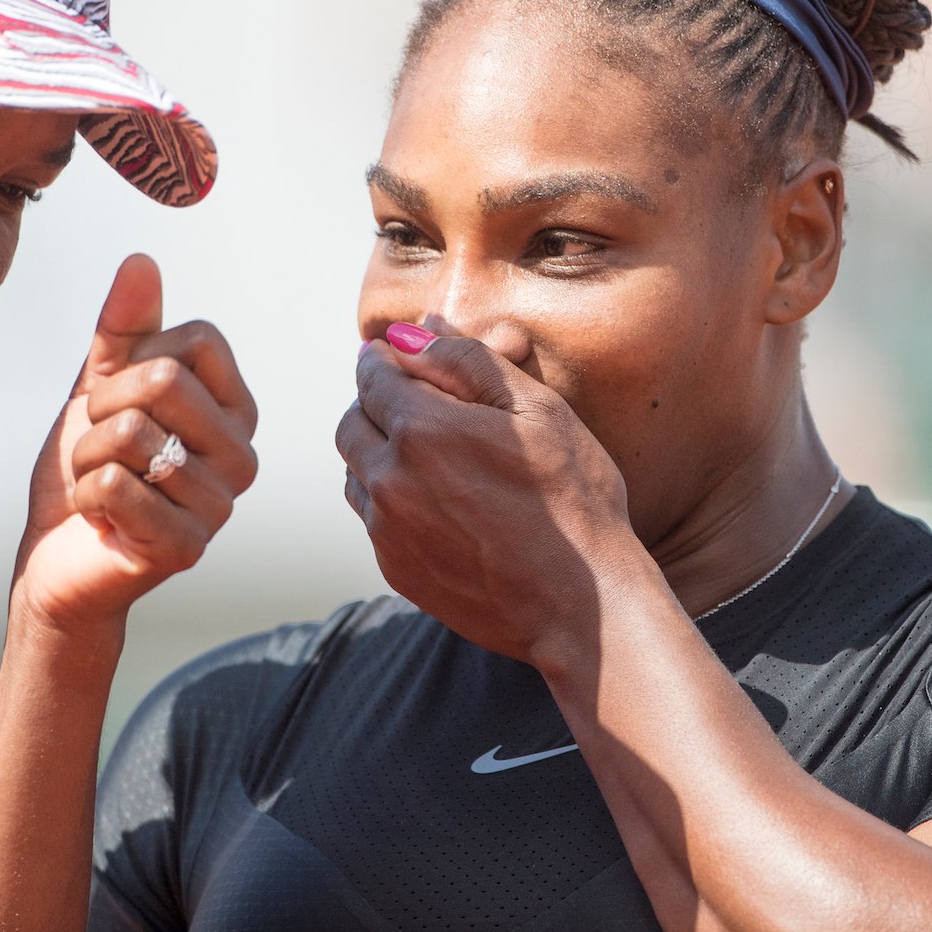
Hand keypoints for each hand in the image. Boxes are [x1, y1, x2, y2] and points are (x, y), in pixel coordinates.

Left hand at [18, 254, 258, 633]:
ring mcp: (220, 504)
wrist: (57, 556)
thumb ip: (124, 327)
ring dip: (87, 458)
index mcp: (236, 408)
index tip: (122, 400)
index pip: (198, 340)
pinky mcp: (187, 546)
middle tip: (100, 446)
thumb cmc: (89, 467)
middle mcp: (242, 454)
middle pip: (163, 380)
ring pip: (129, 433)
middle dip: (101, 409)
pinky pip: (114, 485)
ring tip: (101, 484)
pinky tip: (102, 518)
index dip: (137, 359)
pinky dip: (85, 496)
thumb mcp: (101, 385)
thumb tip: (142, 261)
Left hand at [335, 326, 641, 662]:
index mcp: (421, 428)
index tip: (404, 357)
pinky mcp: (395, 569)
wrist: (580, 605)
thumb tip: (418, 327)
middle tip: (418, 402)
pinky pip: (372, 518)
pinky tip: (438, 503)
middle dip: (376, 402)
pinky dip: (390, 498)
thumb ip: (469, 360)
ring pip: (355, 471)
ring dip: (377, 452)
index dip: (387, 358)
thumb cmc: (573, 499)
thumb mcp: (537, 410)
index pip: (372, 373)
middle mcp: (389, 478)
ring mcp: (387, 530)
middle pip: (351, 421)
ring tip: (429, 454)